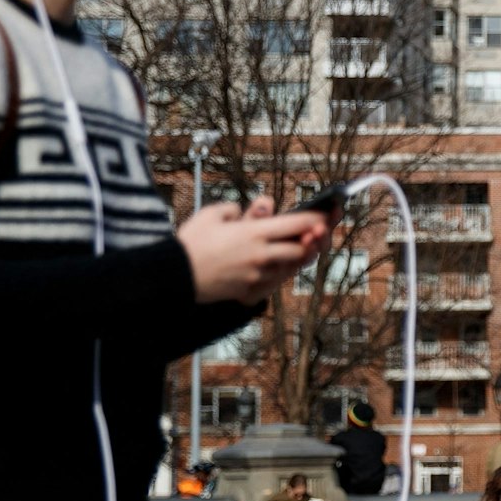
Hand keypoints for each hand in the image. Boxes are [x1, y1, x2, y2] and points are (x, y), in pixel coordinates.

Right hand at [178, 196, 328, 303]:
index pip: (297, 224)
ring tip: (303, 247)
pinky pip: (276, 283)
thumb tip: (252, 210)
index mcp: (254, 233)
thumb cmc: (190, 243)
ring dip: (300, 257)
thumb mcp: (211, 214)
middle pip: (303, 249)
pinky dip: (282, 273)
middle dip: (314, 241)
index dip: (317, 218)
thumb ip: (235, 208)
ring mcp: (258, 276)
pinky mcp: (251, 292)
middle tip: (319, 233)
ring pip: (292, 268)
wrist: (174, 277)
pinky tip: (281, 265)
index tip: (327, 215)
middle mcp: (261, 256)